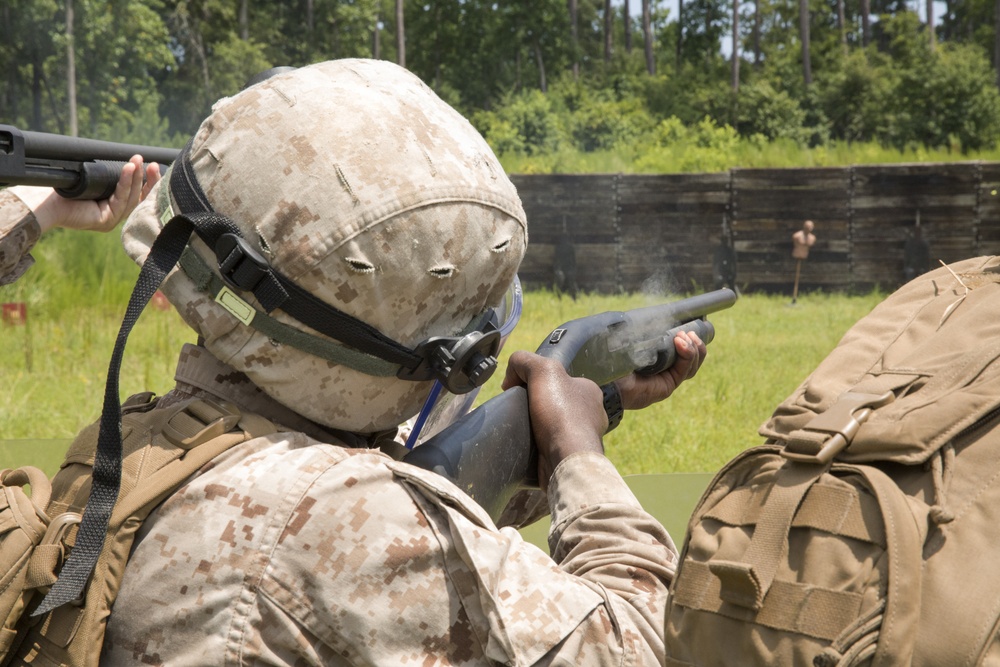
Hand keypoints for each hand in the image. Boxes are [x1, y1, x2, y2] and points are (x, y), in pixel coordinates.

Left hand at [9, 155, 159, 233]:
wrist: (44, 200)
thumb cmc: (63, 188)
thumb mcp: (93, 180)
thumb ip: (111, 177)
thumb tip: (130, 163)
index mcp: (110, 207)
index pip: (134, 195)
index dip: (145, 182)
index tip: (152, 167)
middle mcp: (111, 216)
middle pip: (137, 198)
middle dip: (147, 180)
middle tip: (153, 164)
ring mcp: (110, 221)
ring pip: (131, 199)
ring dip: (137, 179)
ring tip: (139, 162)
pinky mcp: (105, 222)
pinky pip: (120, 201)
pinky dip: (126, 184)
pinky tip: (129, 170)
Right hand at [501, 351, 605, 490]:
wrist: (566, 460)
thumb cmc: (561, 414)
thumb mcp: (542, 370)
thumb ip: (524, 361)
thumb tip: (510, 376)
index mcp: (589, 391)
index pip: (560, 379)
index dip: (536, 381)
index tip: (521, 390)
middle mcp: (590, 413)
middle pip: (554, 402)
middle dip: (535, 405)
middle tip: (519, 409)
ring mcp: (582, 437)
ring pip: (551, 425)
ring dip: (535, 426)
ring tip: (521, 427)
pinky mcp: (571, 456)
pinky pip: (550, 446)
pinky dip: (537, 445)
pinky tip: (527, 443)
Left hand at [614, 330, 706, 409]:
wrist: (605, 376)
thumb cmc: (613, 356)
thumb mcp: (631, 337)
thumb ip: (643, 329)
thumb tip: (655, 315)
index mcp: (656, 358)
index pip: (680, 350)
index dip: (689, 340)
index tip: (688, 327)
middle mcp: (662, 370)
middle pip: (691, 359)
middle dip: (696, 344)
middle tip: (689, 332)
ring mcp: (665, 379)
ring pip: (691, 366)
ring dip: (693, 349)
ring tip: (683, 337)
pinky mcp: (666, 387)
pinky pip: (684, 372)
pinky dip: (687, 357)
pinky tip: (681, 344)